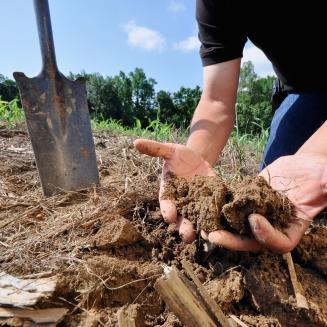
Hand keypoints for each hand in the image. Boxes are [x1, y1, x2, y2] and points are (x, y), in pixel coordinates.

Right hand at [134, 139, 215, 241]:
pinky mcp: (210, 203)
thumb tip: (136, 143)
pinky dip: (216, 221)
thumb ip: (155, 149)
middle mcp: (181, 203)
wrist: (197, 158)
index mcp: (169, 192)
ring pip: (197, 221)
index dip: (167, 210)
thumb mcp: (169, 150)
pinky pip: (212, 215)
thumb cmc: (179, 156)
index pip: (166, 204)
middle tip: (186, 235)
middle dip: (184, 228)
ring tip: (205, 236)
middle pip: (181, 219)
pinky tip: (221, 226)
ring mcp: (196, 205)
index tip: (169, 216)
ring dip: (200, 230)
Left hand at [208, 152, 326, 252]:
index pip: (279, 244)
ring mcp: (258, 213)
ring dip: (220, 227)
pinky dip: (219, 207)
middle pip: (251, 240)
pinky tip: (205, 203)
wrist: (304, 167)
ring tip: (201, 224)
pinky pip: (232, 207)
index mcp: (292, 228)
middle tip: (213, 236)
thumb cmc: (320, 175)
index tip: (254, 219)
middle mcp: (272, 225)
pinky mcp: (246, 200)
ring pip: (237, 226)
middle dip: (232, 240)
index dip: (266, 237)